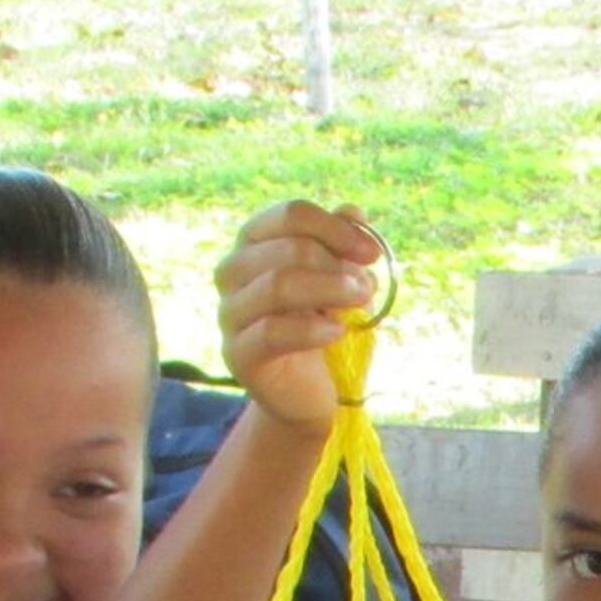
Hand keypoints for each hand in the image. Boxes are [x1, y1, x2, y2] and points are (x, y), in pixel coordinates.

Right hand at [214, 200, 383, 430]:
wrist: (308, 389)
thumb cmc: (321, 324)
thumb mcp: (339, 281)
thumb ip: (343, 246)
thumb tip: (353, 212)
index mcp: (255, 243)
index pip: (290, 215)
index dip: (335, 228)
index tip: (371, 253)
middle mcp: (232, 272)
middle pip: (286, 248)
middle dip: (336, 263)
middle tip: (368, 286)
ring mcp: (230, 313)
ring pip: (277, 285)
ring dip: (329, 290)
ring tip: (360, 303)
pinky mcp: (237, 354)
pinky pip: (271, 332)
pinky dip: (311, 329)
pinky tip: (337, 331)